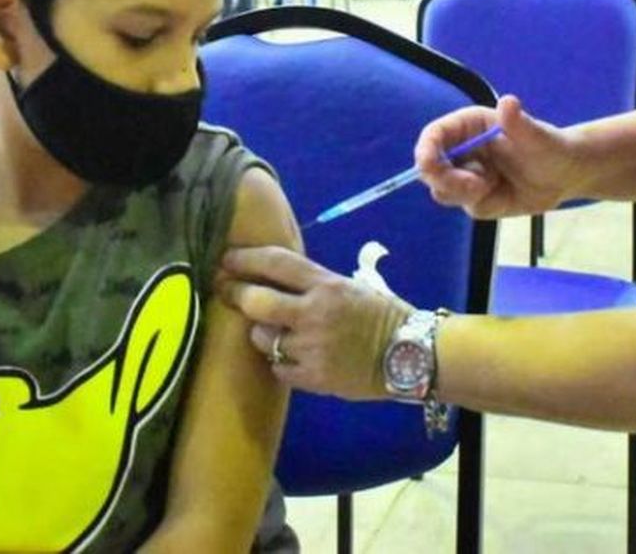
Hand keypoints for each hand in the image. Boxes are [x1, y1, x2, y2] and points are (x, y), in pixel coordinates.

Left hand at [217, 247, 410, 399]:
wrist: (410, 355)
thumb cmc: (383, 315)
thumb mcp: (354, 286)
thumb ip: (317, 281)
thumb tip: (279, 272)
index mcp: (326, 285)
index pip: (276, 263)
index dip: (245, 258)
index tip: (226, 259)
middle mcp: (314, 313)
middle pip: (258, 301)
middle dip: (236, 294)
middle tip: (225, 291)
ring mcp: (312, 347)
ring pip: (263, 338)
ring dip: (262, 333)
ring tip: (270, 331)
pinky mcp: (313, 377)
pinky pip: (278, 368)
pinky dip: (279, 362)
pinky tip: (289, 357)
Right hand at [415, 94, 579, 218]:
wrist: (565, 177)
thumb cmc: (552, 148)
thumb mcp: (538, 138)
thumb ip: (518, 124)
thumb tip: (507, 102)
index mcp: (468, 126)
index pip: (434, 135)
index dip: (425, 149)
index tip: (428, 165)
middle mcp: (461, 149)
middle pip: (430, 168)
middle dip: (447, 180)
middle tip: (476, 188)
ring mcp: (465, 174)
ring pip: (444, 190)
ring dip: (466, 194)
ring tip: (495, 186)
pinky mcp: (473, 197)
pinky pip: (465, 206)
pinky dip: (484, 205)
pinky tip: (504, 195)